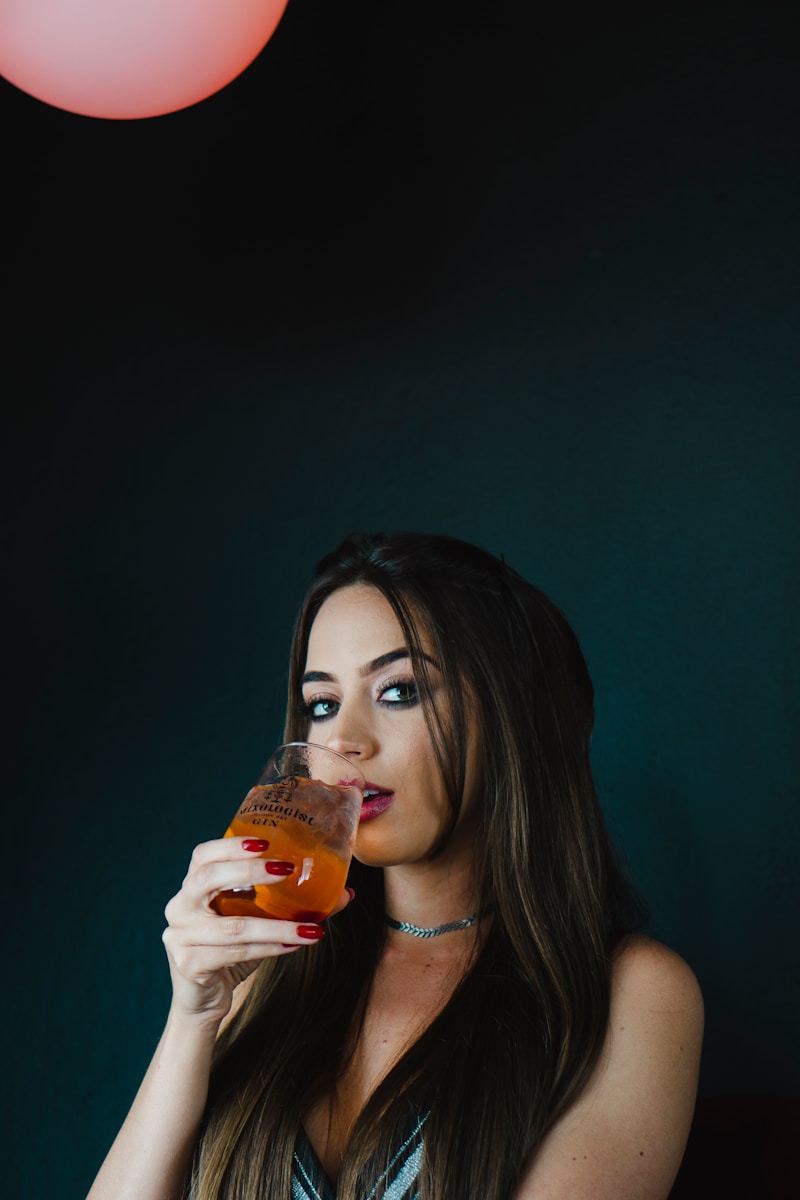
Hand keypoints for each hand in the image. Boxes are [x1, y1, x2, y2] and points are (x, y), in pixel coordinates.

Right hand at [161, 837, 351, 1028]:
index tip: (264, 842)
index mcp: (193, 887)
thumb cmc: (232, 950)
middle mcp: (180, 906)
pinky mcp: (189, 963)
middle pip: (208, 878)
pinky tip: (293, 946)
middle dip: (250, 872)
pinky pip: (235, 952)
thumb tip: (345, 892)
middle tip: (287, 869)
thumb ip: (292, 904)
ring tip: (310, 928)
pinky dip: (269, 948)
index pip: (203, 855)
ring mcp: (180, 936)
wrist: (203, 1001)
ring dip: (277, 926)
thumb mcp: (259, 921)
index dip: (230, 846)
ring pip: (233, 925)